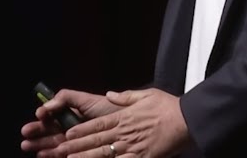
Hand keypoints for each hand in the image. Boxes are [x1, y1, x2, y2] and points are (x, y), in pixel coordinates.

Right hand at [21, 88, 119, 154]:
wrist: (136, 125)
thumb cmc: (114, 110)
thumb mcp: (89, 100)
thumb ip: (68, 99)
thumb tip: (47, 104)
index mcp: (74, 115)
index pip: (55, 115)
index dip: (45, 115)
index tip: (40, 115)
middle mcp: (74, 129)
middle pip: (51, 131)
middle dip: (37, 132)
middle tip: (25, 134)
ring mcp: (78, 143)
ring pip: (55, 144)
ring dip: (41, 145)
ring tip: (27, 146)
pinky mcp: (82, 153)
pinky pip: (66, 155)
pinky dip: (53, 155)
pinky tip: (42, 155)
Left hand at [48, 88, 191, 157]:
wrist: (187, 120)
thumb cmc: (168, 106)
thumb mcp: (146, 95)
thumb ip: (125, 96)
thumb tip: (110, 94)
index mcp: (124, 117)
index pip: (97, 124)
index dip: (81, 130)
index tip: (67, 134)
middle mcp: (125, 132)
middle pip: (96, 140)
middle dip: (76, 146)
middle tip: (60, 150)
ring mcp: (132, 146)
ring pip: (104, 154)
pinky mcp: (142, 157)